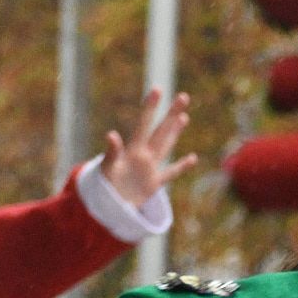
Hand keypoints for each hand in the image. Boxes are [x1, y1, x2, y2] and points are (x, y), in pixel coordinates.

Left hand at [96, 90, 196, 209]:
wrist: (106, 207)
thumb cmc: (104, 186)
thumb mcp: (107, 168)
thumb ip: (111, 152)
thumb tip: (111, 134)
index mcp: (133, 150)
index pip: (144, 124)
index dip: (150, 107)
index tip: (158, 90)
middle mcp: (143, 155)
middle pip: (161, 131)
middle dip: (171, 114)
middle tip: (183, 97)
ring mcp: (150, 168)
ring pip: (166, 146)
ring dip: (175, 132)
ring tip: (184, 117)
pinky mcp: (154, 184)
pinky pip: (170, 173)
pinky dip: (182, 166)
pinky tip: (193, 158)